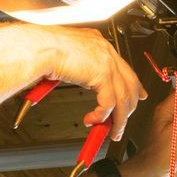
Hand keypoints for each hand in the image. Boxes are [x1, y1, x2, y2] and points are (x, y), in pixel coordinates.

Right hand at [29, 26, 144, 138]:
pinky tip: (92, 120)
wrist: (37, 47)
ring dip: (118, 120)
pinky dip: (101, 116)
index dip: (133, 85)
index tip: (138, 96)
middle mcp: (106, 51)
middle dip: (129, 108)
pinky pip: (108, 103)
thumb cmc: (42, 49)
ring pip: (122, 97)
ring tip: (112, 132)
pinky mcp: (101, 74)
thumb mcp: (68, 56)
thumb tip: (83, 79)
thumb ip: (80, 66)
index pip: (124, 67)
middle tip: (122, 123)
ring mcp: (106, 62)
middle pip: (129, 84)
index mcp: (98, 43)